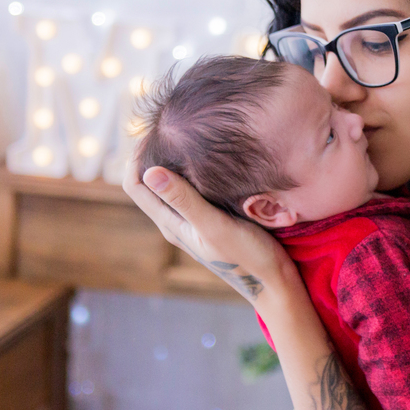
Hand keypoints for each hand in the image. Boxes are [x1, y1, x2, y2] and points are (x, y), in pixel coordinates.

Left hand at [121, 144, 291, 306]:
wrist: (274, 283)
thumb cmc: (248, 256)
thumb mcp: (216, 226)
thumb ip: (185, 200)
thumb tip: (151, 172)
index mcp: (171, 224)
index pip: (135, 184)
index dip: (135, 156)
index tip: (153, 132)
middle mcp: (176, 222)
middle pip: (149, 183)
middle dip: (151, 154)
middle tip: (169, 125)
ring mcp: (194, 222)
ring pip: (171, 186)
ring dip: (172, 162)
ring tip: (186, 136)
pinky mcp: (211, 220)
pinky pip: (191, 191)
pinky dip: (192, 172)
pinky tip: (209, 158)